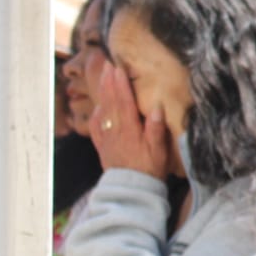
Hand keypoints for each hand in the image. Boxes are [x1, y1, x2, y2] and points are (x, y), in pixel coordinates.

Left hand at [90, 63, 168, 178]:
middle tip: (108, 64)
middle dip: (109, 82)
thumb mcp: (159, 151)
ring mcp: (107, 138)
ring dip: (103, 92)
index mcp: (130, 130)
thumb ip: (156, 129)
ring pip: (103, 111)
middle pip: (111, 102)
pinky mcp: (103, 146)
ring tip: (103, 77)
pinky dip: (96, 114)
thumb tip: (156, 107)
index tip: (119, 68)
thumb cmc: (150, 170)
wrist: (131, 191)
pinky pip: (96, 127)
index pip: (124, 101)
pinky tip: (98, 107)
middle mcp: (116, 131)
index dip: (121, 84)